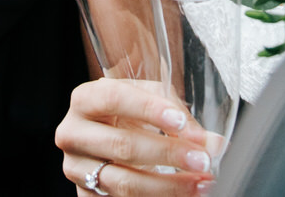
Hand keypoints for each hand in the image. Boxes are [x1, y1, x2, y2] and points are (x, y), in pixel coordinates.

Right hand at [56, 79, 215, 195]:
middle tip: (202, 159)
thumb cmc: (127, 116)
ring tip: (201, 183)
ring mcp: (77, 169)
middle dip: (168, 153)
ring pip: (124, 182)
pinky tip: (182, 196)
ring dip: (169, 185)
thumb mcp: (146, 103)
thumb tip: (210, 142)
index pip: (114, 98)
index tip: (179, 121)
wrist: (103, 141)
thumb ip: (177, 115)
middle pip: (123, 144)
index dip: (148, 109)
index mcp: (85, 100)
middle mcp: (73, 133)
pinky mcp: (85, 196)